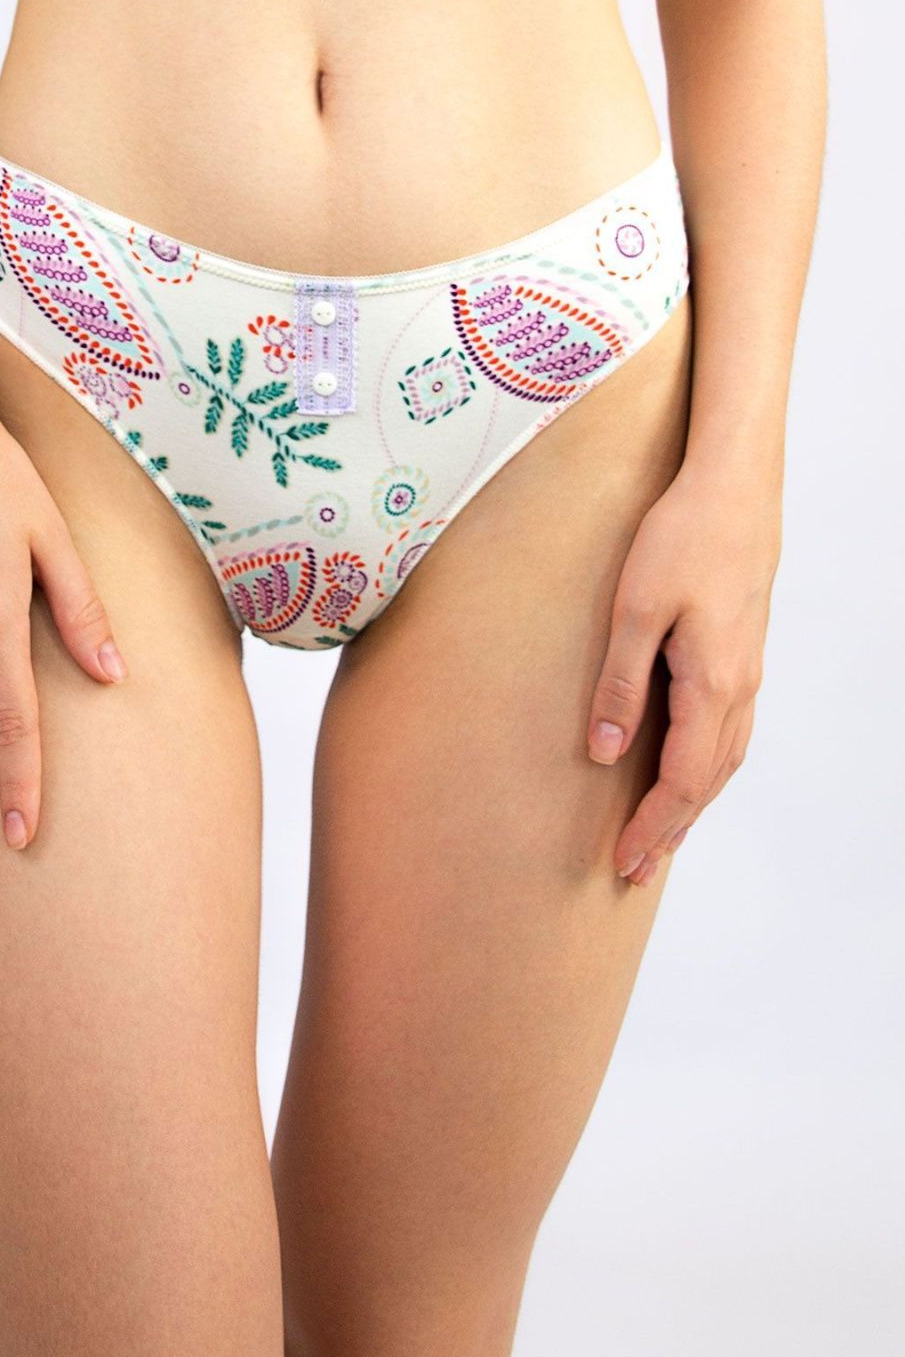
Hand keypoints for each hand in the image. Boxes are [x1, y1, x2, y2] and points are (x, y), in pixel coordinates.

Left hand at [585, 460, 781, 885]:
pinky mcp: (744, 652)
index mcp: (712, 684)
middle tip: (636, 872)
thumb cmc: (681, 537)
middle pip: (709, 783)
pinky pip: (731, 732)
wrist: (734, 485)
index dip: (654, 827)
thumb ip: (621, 684)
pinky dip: (710, 768)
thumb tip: (607, 753)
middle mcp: (739, 687)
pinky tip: (690, 772)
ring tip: (661, 838)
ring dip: (693, 805)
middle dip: (672, 831)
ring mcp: (748, 670)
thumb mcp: (635, 610)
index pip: (684, 781)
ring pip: (726, 760)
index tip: (623, 861)